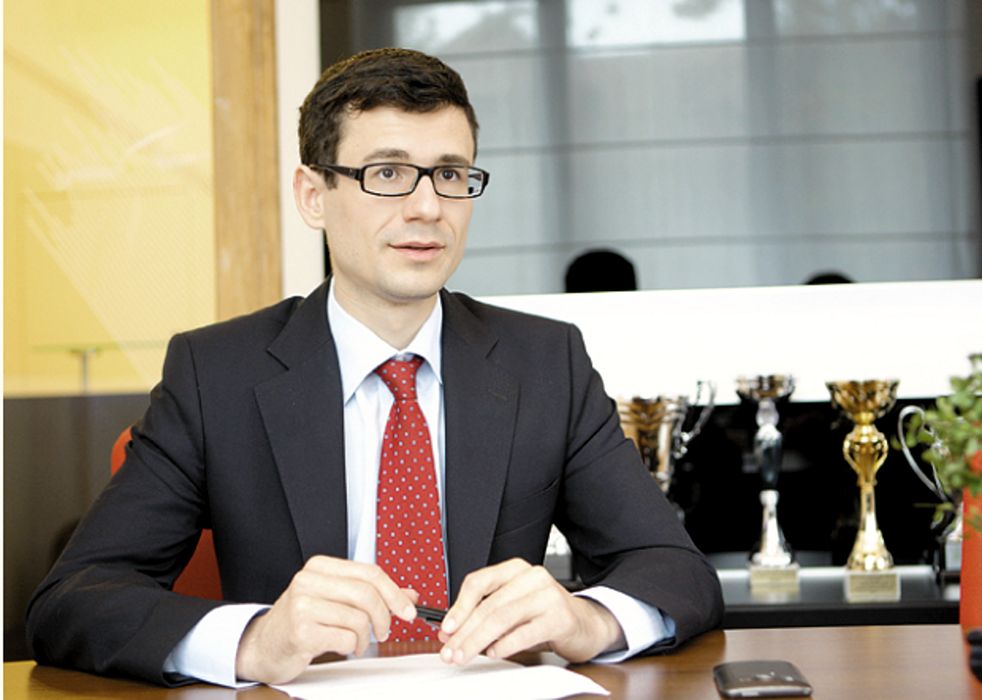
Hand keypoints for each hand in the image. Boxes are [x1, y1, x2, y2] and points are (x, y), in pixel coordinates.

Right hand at [235, 556, 416, 683]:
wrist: (262, 646)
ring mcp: (302, 605)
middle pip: (366, 594)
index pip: (369, 572)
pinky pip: (345, 639)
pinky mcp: (300, 631)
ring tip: (356, 643)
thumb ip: (370, 594)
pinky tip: (342, 648)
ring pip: (358, 619)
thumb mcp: (335, 600)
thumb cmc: (301, 621)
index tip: (407, 611)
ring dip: (364, 638)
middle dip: (384, 617)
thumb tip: (409, 595)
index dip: (394, 593)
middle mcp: (308, 580)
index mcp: (320, 567)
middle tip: (384, 632)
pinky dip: (351, 648)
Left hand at [436, 558, 624, 664]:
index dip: (459, 605)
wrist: (586, 624)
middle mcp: (532, 577)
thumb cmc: (545, 615)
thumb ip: (484, 616)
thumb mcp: (513, 610)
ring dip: (478, 640)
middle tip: (450, 651)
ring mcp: (547, 595)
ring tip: (465, 655)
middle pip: (488, 604)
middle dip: (465, 631)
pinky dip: (505, 644)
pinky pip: (525, 632)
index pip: (479, 581)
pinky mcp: (560, 617)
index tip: (446, 628)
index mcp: (516, 570)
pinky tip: (493, 652)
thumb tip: (451, 632)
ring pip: (503, 617)